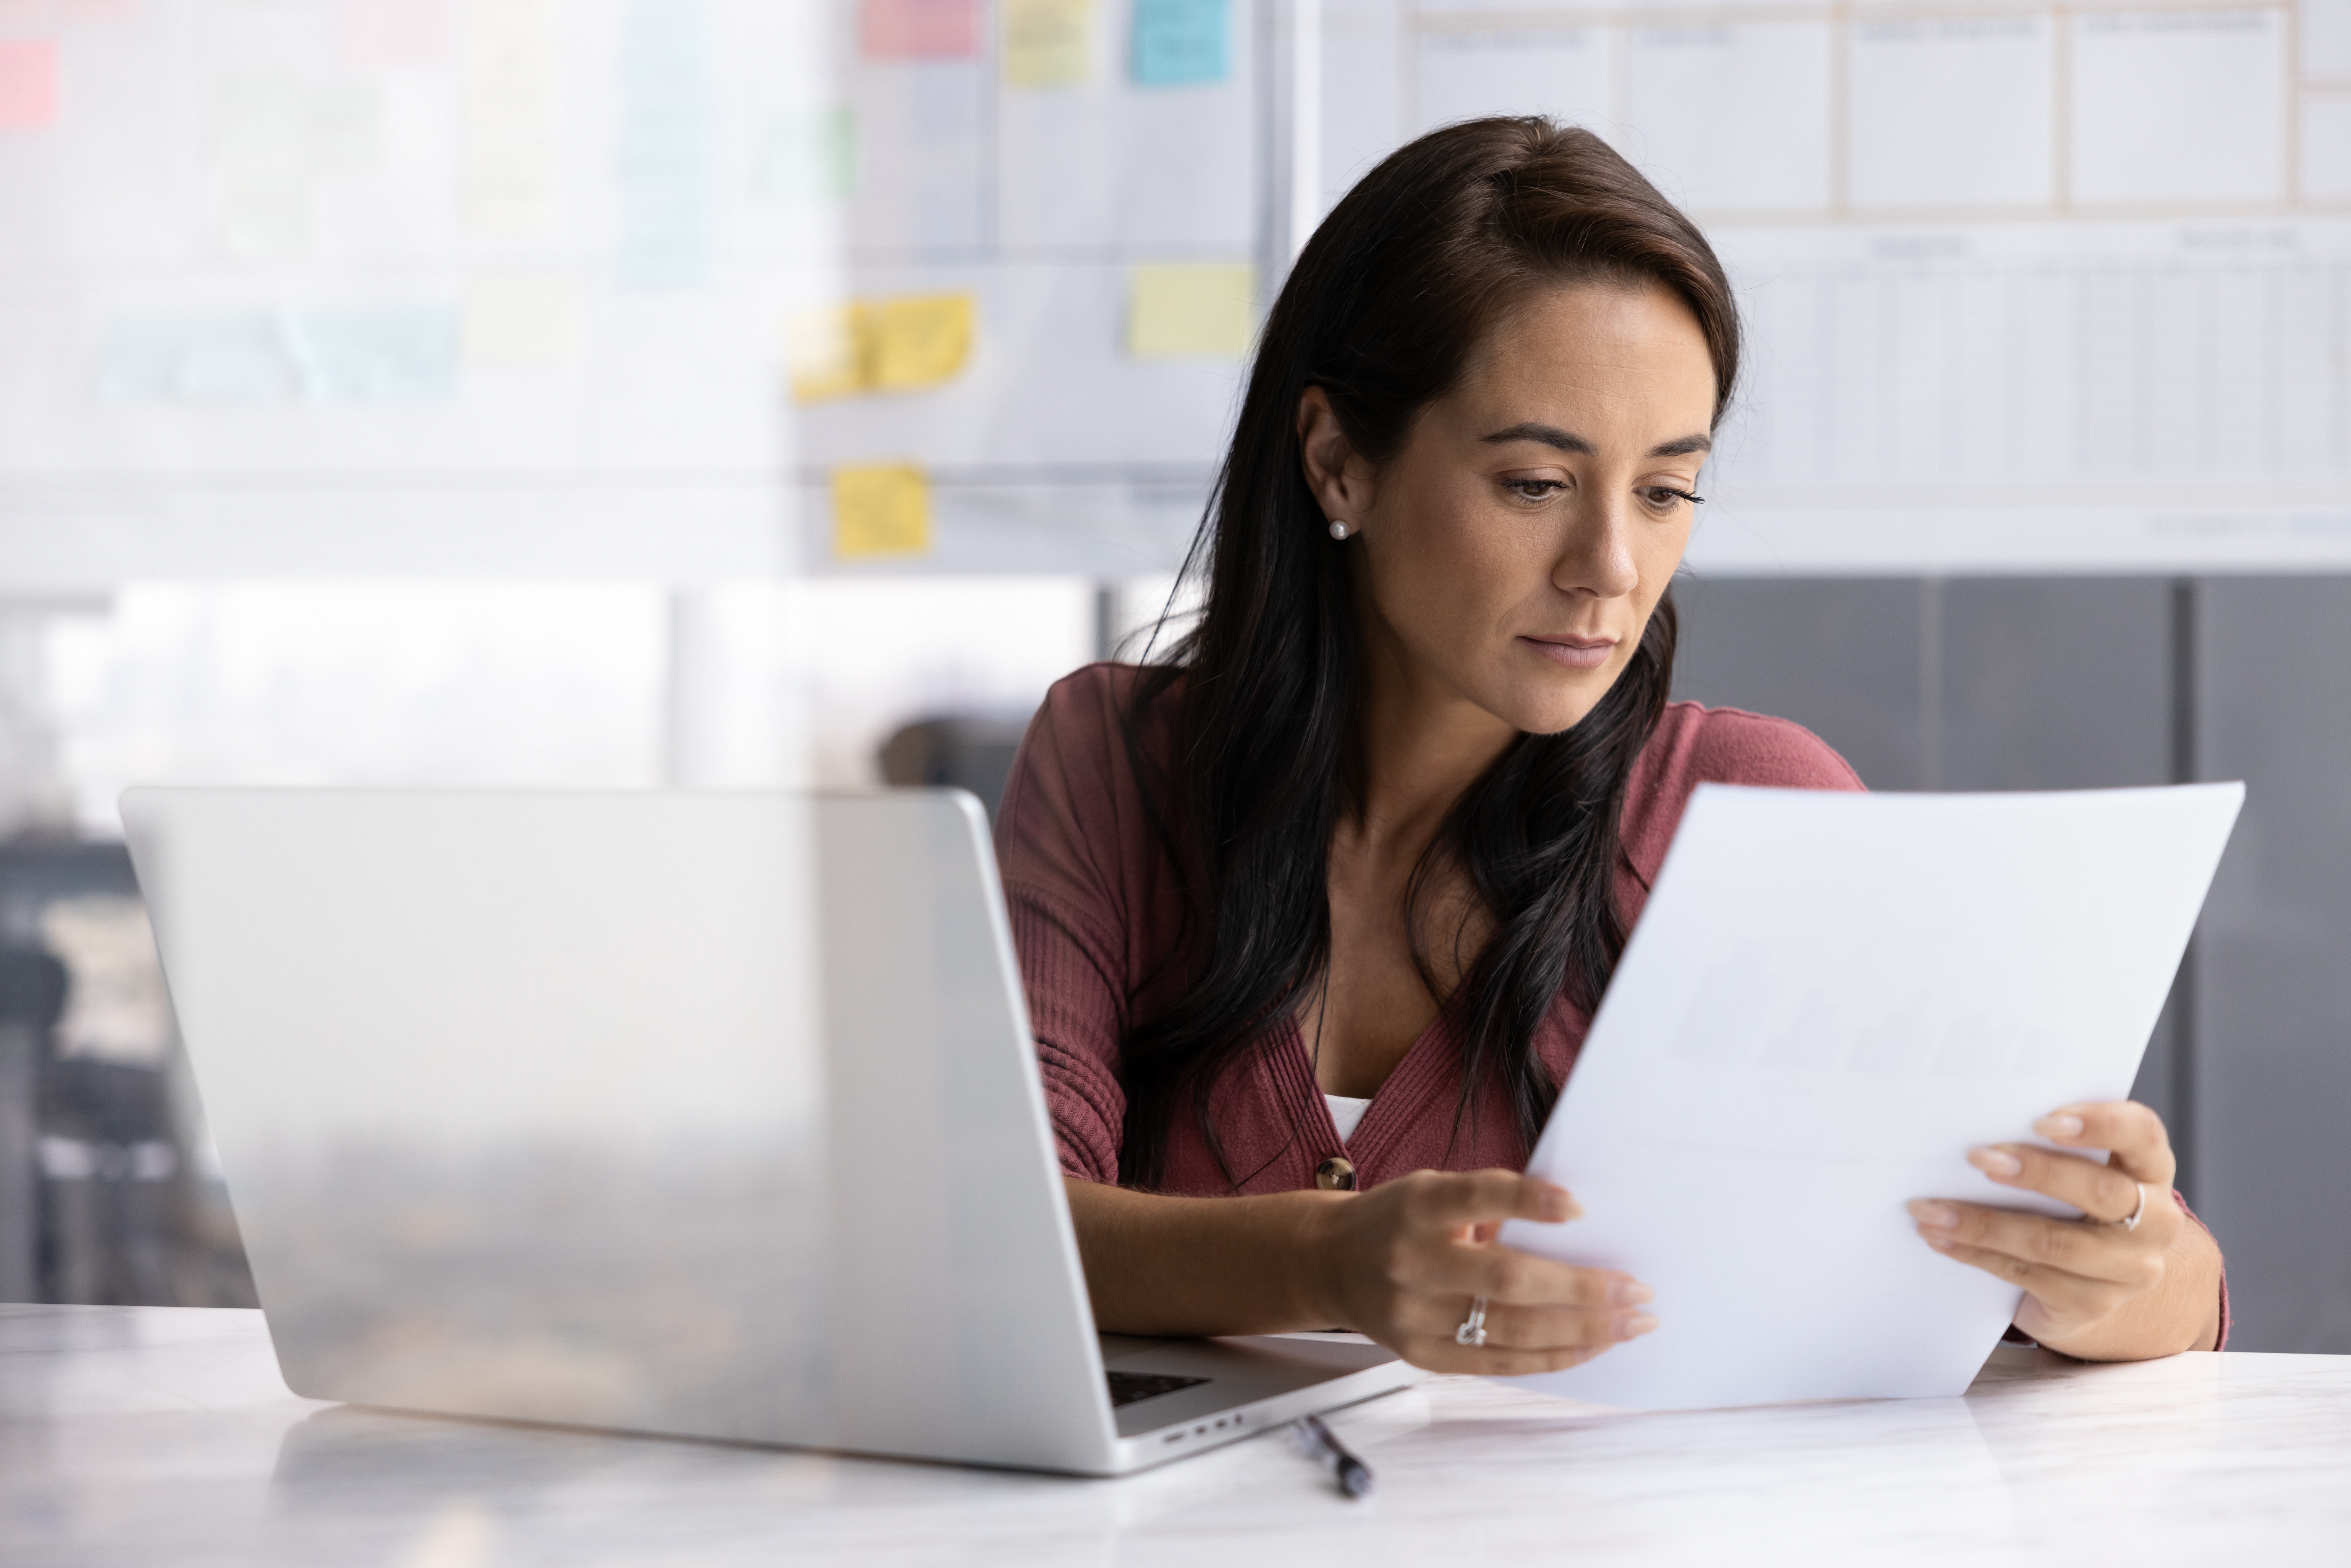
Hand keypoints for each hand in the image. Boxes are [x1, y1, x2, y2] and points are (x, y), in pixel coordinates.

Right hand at [1305, 1168, 1656, 1374]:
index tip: (1579, 1207)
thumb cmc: (1397, 1220)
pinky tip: (1590, 1347)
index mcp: (1418, 1207)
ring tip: (1630, 1323)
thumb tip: (1573, 1221)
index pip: (1478, 1198)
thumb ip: (1488, 1200)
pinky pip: (1499, 1362)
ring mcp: (1415, 1315)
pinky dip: (1551, 1356)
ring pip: (1512, 1329)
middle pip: (1508, 1280)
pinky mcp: (1422, 1354)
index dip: (1529, 1202)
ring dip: (1582, 1329)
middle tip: (1636, 1290)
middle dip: (1582, 1288)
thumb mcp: (1430, 1189)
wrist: (1329, 1264)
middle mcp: (1413, 1262)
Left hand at [1907, 1101, 2220, 1359]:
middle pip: (2100, 1191)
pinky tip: (1941, 1240)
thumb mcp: (2076, 1172)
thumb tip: (1978, 1120)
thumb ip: (2051, 1147)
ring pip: (2055, 1243)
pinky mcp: (2093, 1305)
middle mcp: (2155, 1221)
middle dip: (2034, 1172)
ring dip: (1984, 1224)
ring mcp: (2129, 1269)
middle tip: (1977, 1157)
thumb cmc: (2071, 1206)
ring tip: (1931, 1209)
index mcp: (2151, 1170)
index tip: (2043, 1120)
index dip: (2100, 1124)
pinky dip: (1977, 1255)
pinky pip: (2028, 1276)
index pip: (2142, 1134)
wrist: (2091, 1282)